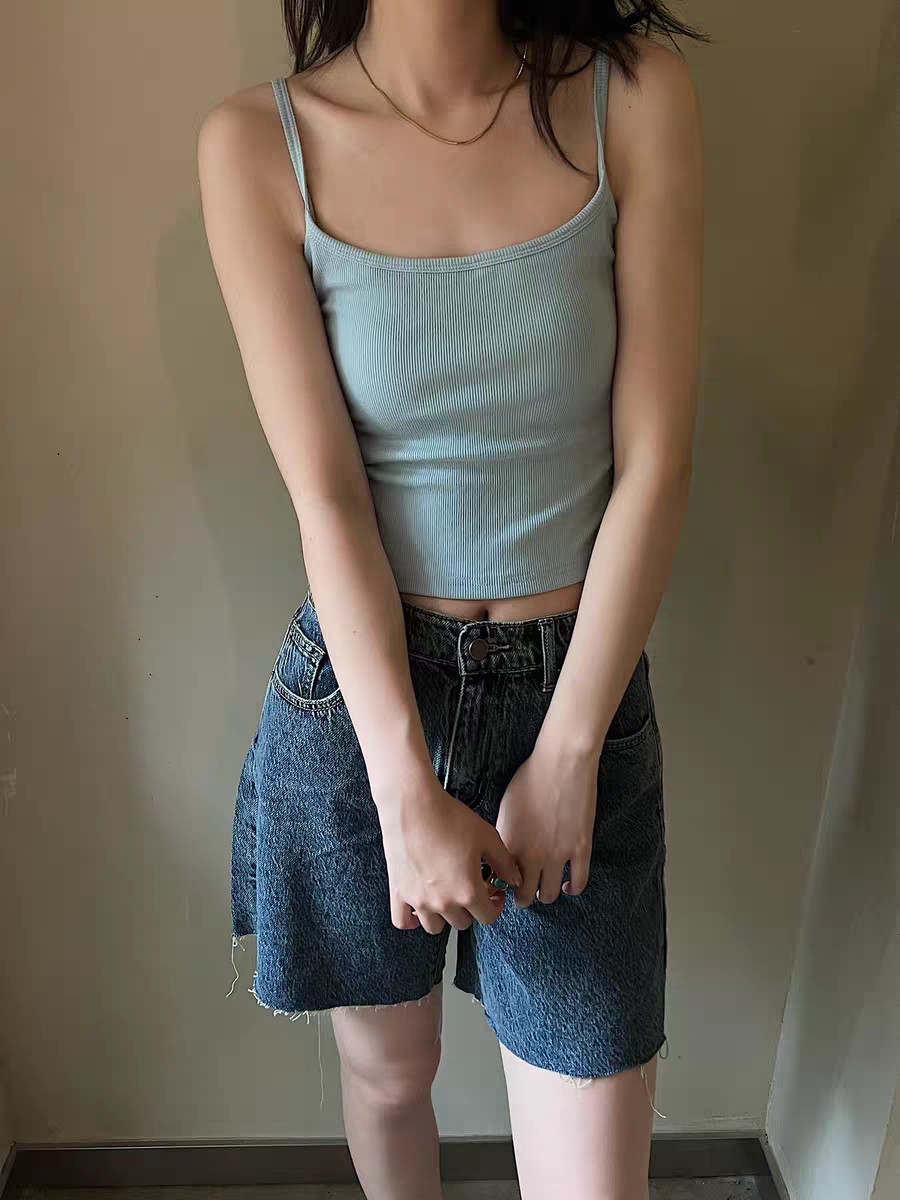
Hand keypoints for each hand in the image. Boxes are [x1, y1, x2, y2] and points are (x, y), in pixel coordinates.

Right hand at [376, 773, 521, 934]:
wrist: (413, 805)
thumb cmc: (450, 818)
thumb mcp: (487, 837)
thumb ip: (505, 863)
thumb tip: (515, 880)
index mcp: (467, 891)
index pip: (488, 917)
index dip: (496, 905)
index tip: (494, 892)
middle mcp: (443, 902)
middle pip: (463, 923)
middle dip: (471, 908)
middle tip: (471, 887)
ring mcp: (418, 900)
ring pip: (435, 927)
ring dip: (444, 916)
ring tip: (447, 895)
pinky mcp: (398, 892)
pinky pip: (402, 921)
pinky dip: (411, 920)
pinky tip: (419, 907)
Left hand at [495, 736, 598, 907]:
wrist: (561, 763)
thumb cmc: (531, 777)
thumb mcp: (506, 806)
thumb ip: (505, 834)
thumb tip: (504, 851)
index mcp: (510, 843)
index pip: (501, 879)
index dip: (501, 885)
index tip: (504, 884)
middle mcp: (531, 854)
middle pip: (524, 894)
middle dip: (521, 897)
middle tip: (522, 894)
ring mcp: (558, 855)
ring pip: (549, 895)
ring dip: (545, 895)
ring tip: (544, 889)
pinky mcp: (581, 849)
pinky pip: (578, 882)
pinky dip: (572, 889)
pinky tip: (567, 885)